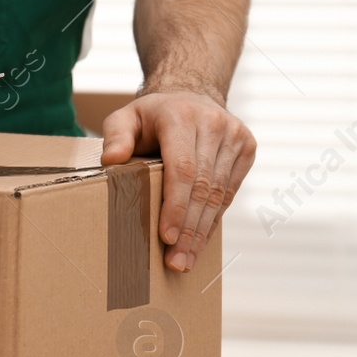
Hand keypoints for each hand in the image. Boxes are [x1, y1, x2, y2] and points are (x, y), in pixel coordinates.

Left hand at [100, 90, 255, 272]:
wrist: (191, 94)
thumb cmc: (152, 116)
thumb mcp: (125, 117)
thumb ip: (115, 136)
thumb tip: (110, 161)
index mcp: (181, 117)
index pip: (182, 169)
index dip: (176, 206)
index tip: (166, 237)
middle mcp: (213, 124)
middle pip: (202, 187)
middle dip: (188, 229)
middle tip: (176, 262)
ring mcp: (235, 136)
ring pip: (218, 194)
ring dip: (202, 231)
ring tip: (187, 260)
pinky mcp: (247, 148)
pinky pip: (229, 192)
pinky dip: (214, 219)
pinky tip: (200, 241)